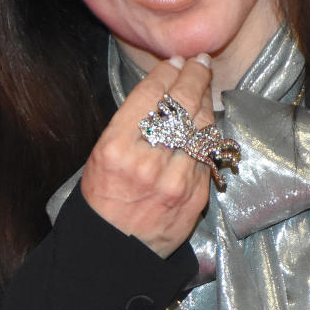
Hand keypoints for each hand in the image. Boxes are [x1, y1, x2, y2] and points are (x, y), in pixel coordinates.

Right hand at [80, 53, 213, 257]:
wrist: (116, 248)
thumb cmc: (104, 197)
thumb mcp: (102, 154)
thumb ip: (130, 122)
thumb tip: (162, 88)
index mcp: (117, 149)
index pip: (149, 96)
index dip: (166, 72)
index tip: (175, 61)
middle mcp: (148, 162)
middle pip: (181, 106)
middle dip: (193, 77)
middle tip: (199, 62)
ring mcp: (176, 180)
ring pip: (201, 127)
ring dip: (205, 102)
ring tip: (203, 87)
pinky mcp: (196, 194)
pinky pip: (208, 153)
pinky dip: (207, 133)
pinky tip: (204, 122)